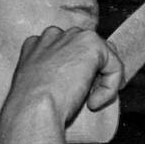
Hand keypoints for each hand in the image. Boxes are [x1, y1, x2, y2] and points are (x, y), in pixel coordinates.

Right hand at [4, 27, 123, 129]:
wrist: (32, 108)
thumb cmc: (31, 105)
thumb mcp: (36, 86)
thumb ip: (51, 75)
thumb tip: (73, 81)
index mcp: (36, 44)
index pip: (65, 49)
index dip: (75, 70)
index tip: (77, 91)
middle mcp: (53, 35)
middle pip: (86, 47)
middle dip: (93, 70)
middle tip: (89, 96)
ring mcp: (72, 37)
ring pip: (103, 56)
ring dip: (103, 80)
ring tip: (91, 101)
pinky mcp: (92, 45)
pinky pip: (114, 66)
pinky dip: (110, 87)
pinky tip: (94, 102)